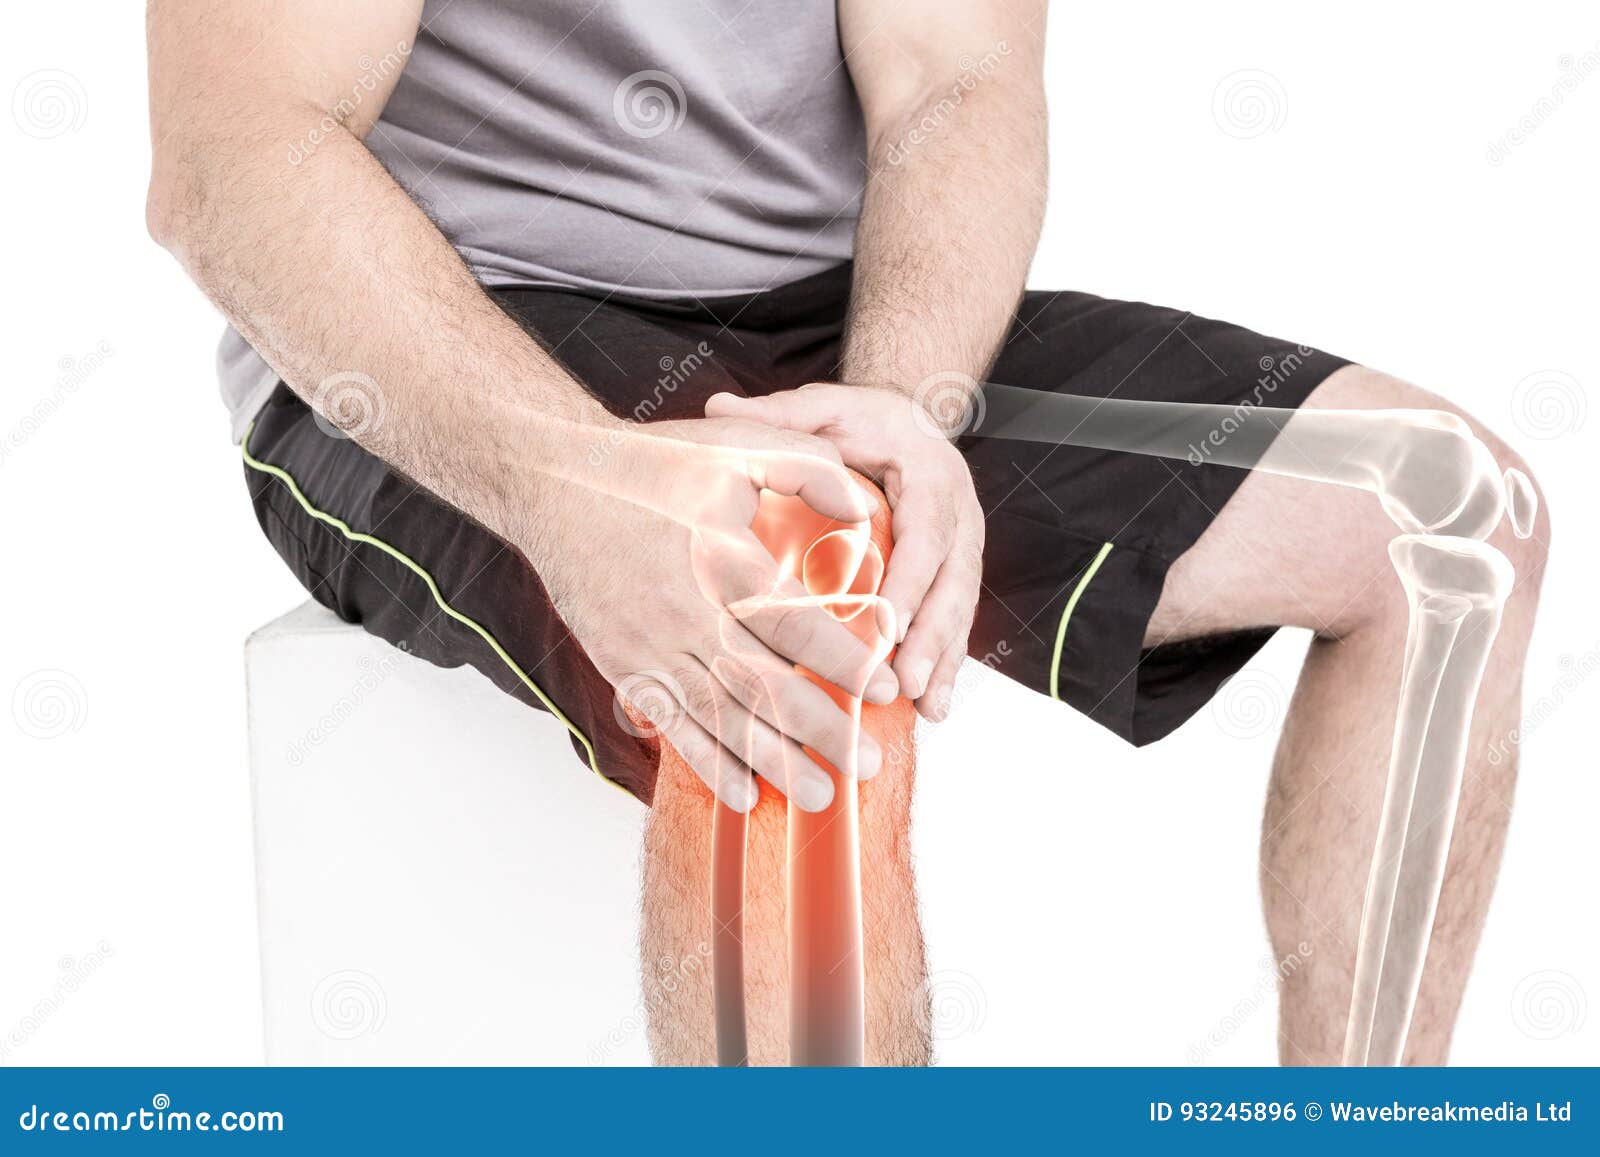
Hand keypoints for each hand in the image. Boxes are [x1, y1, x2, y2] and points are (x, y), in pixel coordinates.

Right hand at [514, 415, 897, 812]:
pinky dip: (706, 762)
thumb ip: (809, 471)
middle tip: (869, 766)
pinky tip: (742, 794)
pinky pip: (670, 724)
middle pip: (763, 686)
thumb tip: (867, 510)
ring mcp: (651, 645)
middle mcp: (688, 612)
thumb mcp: (737, 445)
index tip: (885, 692)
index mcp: (723, 559)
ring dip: (771, 761)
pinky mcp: (624, 664)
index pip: (796, 626)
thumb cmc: (653, 465)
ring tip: (818, 795)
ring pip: (720, 715)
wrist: (554, 485)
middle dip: (821, 732)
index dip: (843, 664)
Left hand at [706, 384, 983, 720]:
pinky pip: (957, 622)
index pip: (927, 529)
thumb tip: (717, 406)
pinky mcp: (956, 573)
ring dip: (942, 660)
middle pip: (952, 581)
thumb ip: (780, 414)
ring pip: (960, 608)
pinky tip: (930, 708)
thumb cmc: (862, 421)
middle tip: (903, 681)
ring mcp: (963, 547)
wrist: (909, 423)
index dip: (911, 580)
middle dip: (931, 636)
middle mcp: (958, 513)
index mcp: (931, 473)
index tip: (888, 625)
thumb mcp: (825, 409)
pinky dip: (945, 665)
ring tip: (922, 707)